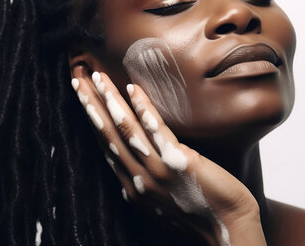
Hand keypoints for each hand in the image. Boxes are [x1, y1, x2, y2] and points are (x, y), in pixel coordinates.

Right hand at [71, 66, 266, 245]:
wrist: (227, 227)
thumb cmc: (202, 211)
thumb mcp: (164, 199)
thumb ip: (148, 180)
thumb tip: (139, 163)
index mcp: (134, 187)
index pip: (107, 147)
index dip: (93, 122)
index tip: (84, 99)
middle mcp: (139, 179)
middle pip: (108, 135)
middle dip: (91, 105)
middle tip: (77, 79)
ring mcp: (156, 171)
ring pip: (125, 129)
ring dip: (109, 100)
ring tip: (97, 77)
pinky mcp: (176, 162)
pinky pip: (155, 129)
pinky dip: (142, 108)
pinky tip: (133, 89)